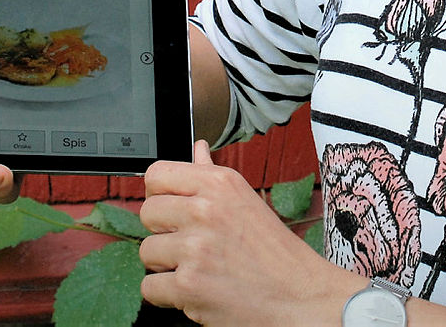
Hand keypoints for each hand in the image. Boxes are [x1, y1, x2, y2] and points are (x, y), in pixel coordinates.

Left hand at [139, 140, 361, 325]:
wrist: (299, 296)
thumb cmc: (274, 252)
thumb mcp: (246, 200)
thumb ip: (212, 174)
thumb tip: (197, 148)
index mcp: (220, 183)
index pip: (157, 174)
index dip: (158, 195)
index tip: (171, 210)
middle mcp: (206, 209)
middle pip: (147, 213)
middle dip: (162, 233)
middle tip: (190, 246)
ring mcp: (195, 247)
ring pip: (146, 252)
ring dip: (166, 266)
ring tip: (198, 269)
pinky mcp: (188, 285)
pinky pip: (150, 286)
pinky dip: (167, 295)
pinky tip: (194, 290)